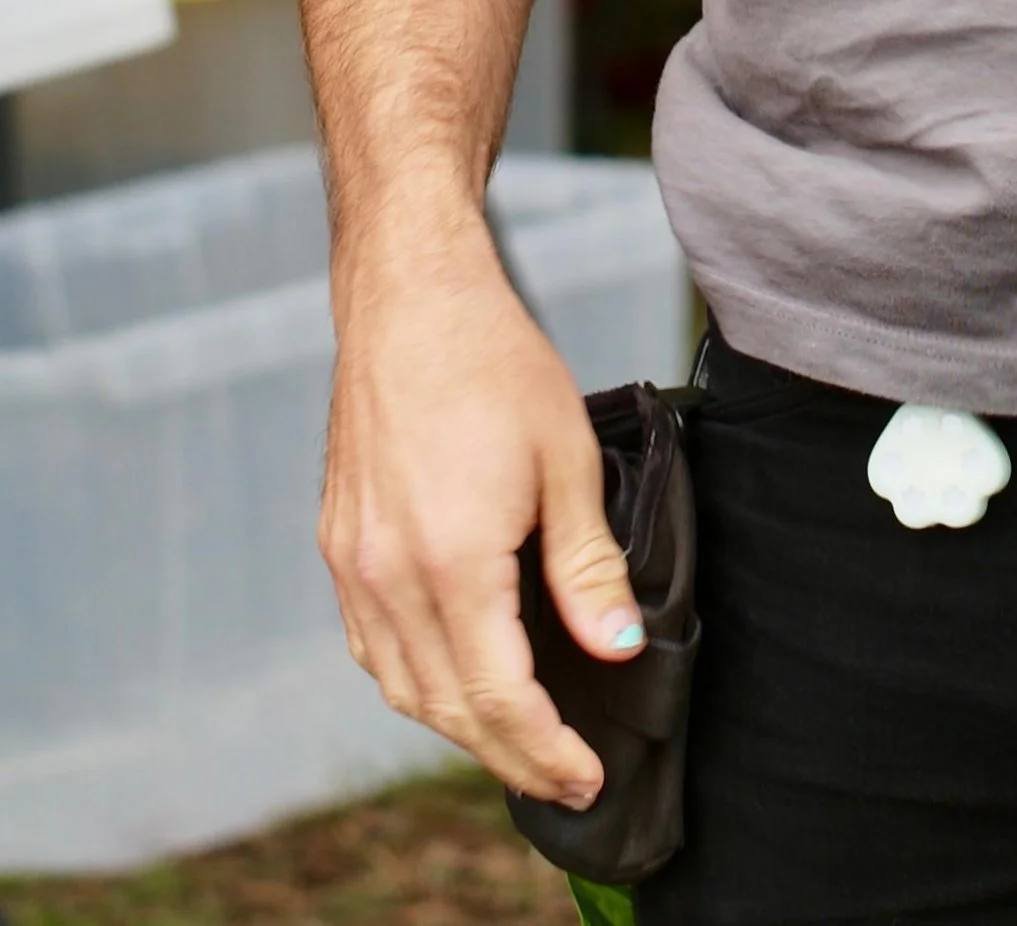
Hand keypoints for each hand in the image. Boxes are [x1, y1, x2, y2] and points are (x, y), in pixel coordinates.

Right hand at [320, 203, 643, 800]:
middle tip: (563, 774)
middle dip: (509, 753)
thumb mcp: (568, 459)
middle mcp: (388, 576)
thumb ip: (588, 565)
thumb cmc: (495, 361)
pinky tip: (455, 674)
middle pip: (447, 708)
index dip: (546, 749)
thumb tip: (619, 646)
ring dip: (459, 725)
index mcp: (450, 561)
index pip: (499, 696)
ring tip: (519, 735)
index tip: (587, 777)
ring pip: (402, 686)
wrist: (410, 299)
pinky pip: (372, 647)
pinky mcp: (338, 546)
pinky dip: (416, 679)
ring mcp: (352, 565)